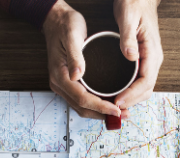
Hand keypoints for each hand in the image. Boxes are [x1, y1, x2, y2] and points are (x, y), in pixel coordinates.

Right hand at [42, 0, 121, 119]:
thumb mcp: (72, 36)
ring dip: (100, 112)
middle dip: (103, 114)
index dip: (101, 107)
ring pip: (82, 107)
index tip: (117, 110)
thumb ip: (75, 56)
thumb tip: (77, 75)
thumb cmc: (65, 26)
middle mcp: (59, 84)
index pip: (82, 98)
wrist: (56, 20)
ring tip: (120, 112)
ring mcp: (63, 85)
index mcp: (60, 76)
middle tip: (124, 114)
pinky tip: (109, 103)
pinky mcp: (68, 83)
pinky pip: (82, 100)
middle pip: (82, 107)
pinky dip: (96, 105)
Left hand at [113, 0, 163, 110]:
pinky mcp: (143, 59)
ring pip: (143, 87)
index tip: (117, 102)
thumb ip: (128, 38)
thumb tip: (131, 57)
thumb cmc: (134, 2)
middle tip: (112, 109)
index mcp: (152, 51)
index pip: (146, 81)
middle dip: (131, 102)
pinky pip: (139, 80)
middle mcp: (154, 59)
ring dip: (131, 99)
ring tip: (113, 105)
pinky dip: (130, 91)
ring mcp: (149, 60)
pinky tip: (117, 93)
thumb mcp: (128, 17)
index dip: (132, 95)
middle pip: (146, 89)